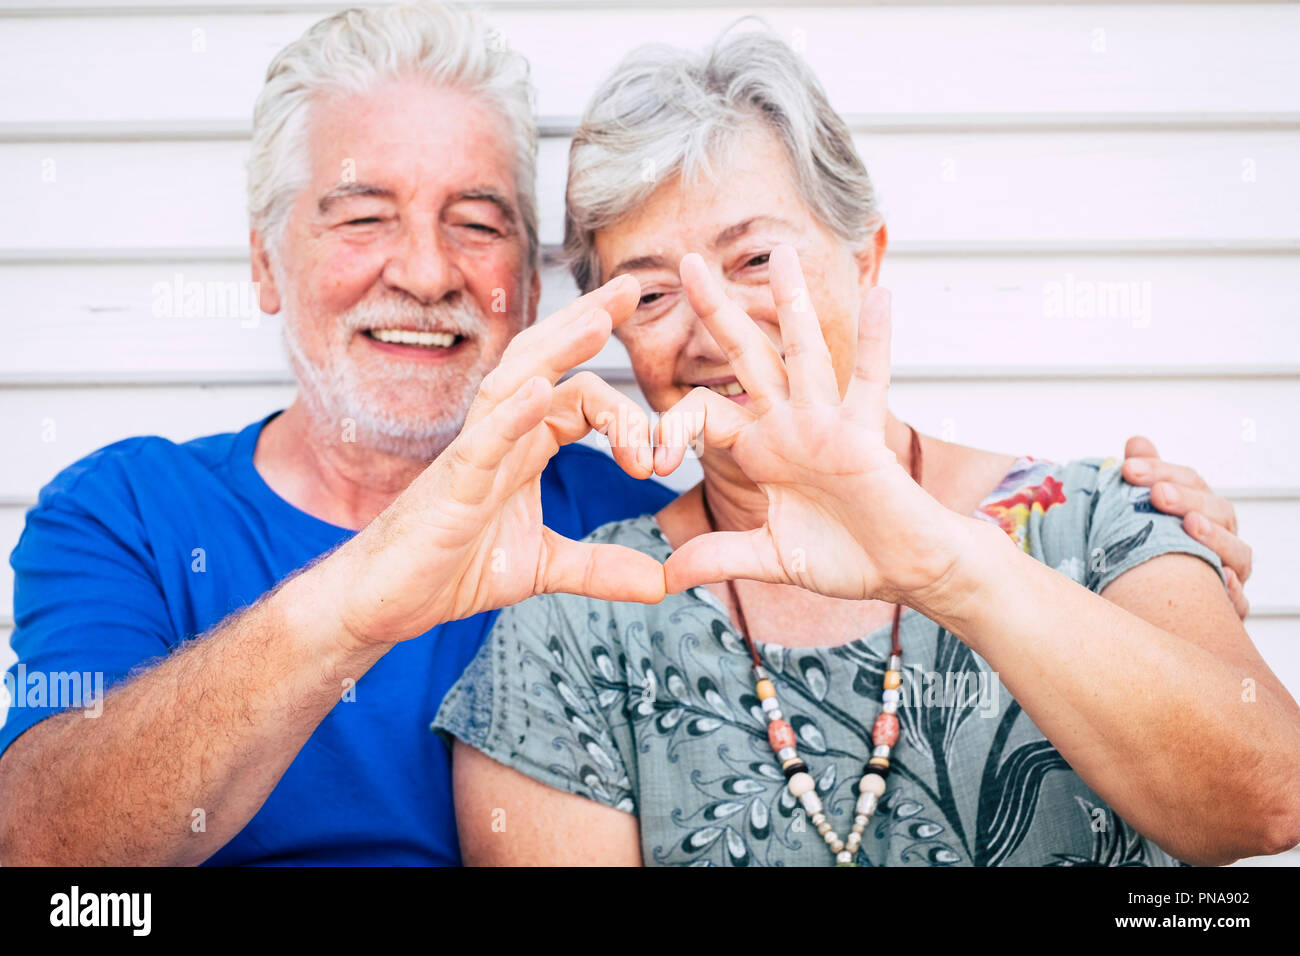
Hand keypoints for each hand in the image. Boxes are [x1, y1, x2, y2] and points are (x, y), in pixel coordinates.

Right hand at [325, 275, 665, 647]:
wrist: (386, 601)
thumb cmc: (449, 568)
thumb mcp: (543, 566)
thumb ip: (602, 567)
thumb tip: (661, 581)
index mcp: (525, 447)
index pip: (580, 399)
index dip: (626, 418)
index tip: (659, 464)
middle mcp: (500, 437)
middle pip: (546, 362)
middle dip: (588, 321)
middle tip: (633, 286)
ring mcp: (472, 454)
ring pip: (515, 382)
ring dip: (557, 349)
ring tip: (596, 317)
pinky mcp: (451, 484)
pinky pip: (483, 440)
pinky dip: (513, 414)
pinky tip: (541, 390)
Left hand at [654, 245, 981, 613]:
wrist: (900, 570)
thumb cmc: (843, 558)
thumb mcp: (769, 557)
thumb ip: (720, 557)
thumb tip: (666, 576)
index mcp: (760, 448)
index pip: (703, 414)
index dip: (673, 430)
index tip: (651, 464)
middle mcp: (788, 424)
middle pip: (745, 355)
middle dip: (717, 310)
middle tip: (688, 261)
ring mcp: (826, 423)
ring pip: (804, 352)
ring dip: (791, 303)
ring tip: (779, 252)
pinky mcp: (864, 435)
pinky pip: (870, 381)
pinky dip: (877, 341)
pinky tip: (880, 296)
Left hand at [1121, 436, 1251, 617]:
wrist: (1153, 606)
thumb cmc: (1150, 552)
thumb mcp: (1141, 515)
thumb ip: (1144, 478)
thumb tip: (1137, 443)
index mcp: (1202, 512)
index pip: (1190, 482)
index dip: (1162, 471)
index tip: (1128, 468)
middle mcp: (1221, 540)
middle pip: (1217, 511)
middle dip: (1187, 499)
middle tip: (1157, 493)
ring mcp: (1229, 573)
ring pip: (1236, 553)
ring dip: (1215, 537)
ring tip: (1190, 524)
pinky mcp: (1229, 610)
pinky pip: (1239, 602)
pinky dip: (1233, 593)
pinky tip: (1220, 579)